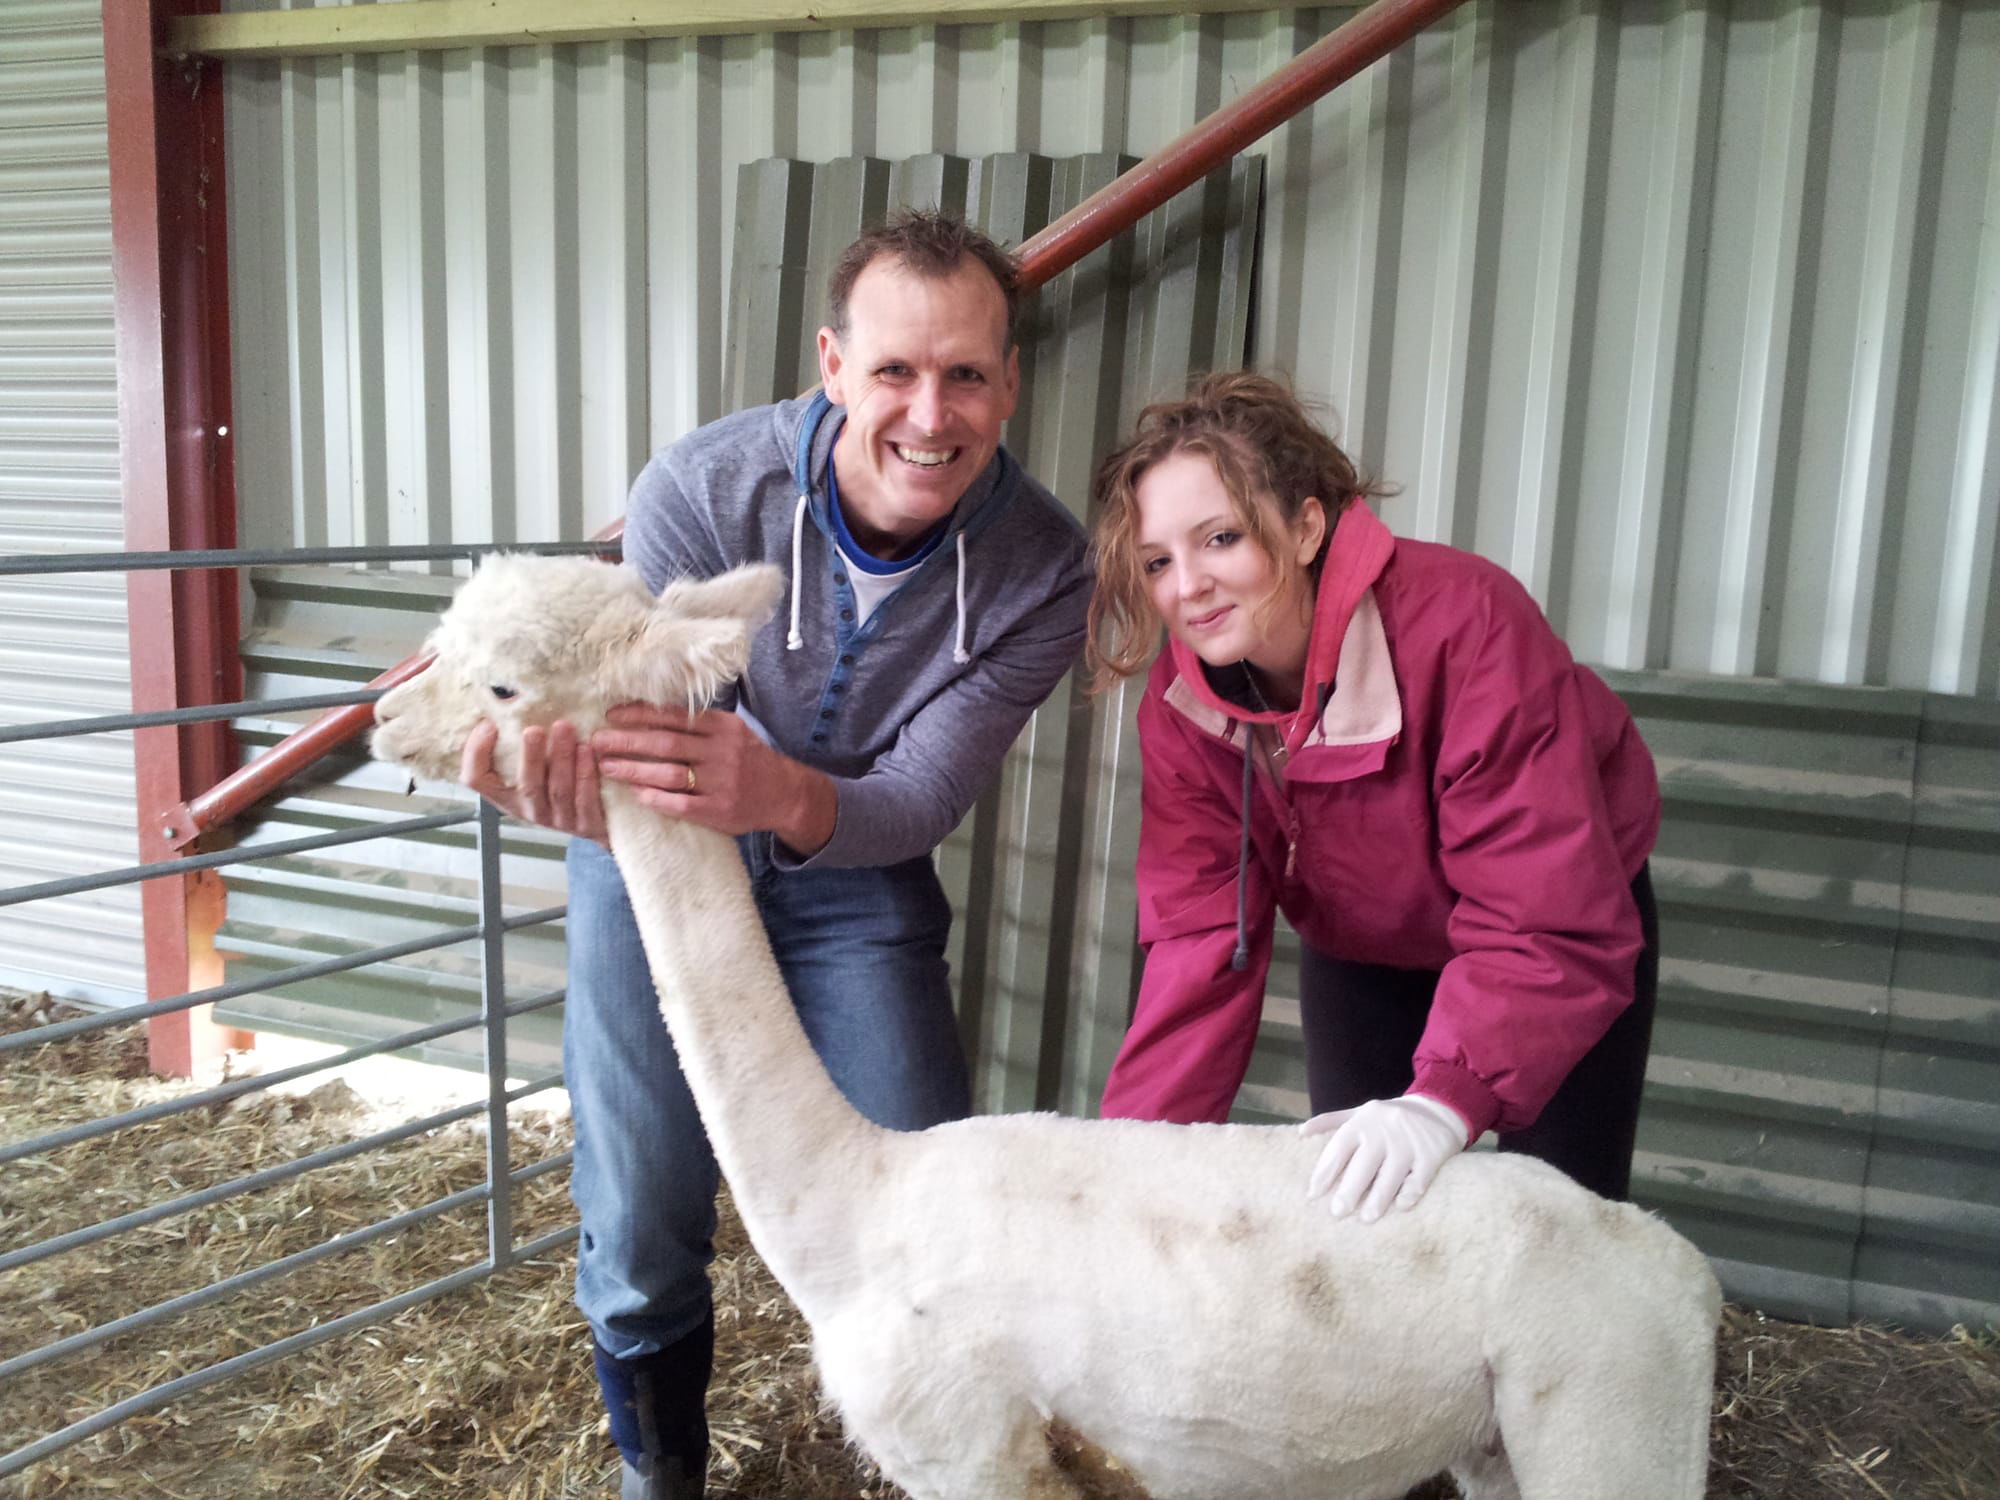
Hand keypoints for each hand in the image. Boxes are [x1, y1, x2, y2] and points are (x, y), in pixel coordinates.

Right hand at [460, 718, 607, 843]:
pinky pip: (585, 801)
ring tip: (565, 729)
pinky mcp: (587, 824)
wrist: (596, 819)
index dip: (477, 754)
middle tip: (534, 730)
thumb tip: (509, 697)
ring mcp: (558, 820)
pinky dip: (586, 775)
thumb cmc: (557, 779)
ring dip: (561, 758)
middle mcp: (528, 810)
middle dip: (530, 756)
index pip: (477, 780)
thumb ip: (518, 737)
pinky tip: (588, 751)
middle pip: (525, 785)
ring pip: (557, 791)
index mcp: (506, 795)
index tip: (488, 725)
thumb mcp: (533, 762)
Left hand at [592, 704, 834, 853]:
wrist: (784, 793)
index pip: (674, 717)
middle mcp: (722, 752)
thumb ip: (698, 723)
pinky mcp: (719, 811)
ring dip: (633, 770)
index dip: (640, 714)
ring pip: (669, 774)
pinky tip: (635, 794)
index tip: (611, 714)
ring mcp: (721, 783)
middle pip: (665, 744)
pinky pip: (681, 804)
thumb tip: (648, 711)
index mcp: (723, 727)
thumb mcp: (731, 731)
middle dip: (627, 741)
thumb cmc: (748, 759)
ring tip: (606, 766)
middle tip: (597, 740)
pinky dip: (656, 798)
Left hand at [1300, 1094, 1468, 1222]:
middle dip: (1349, 1189)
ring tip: (1366, 1219)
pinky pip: (1420, 1177)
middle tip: (1337, 1213)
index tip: (1313, 1194)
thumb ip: (1331, 1122)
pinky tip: (1401, 1207)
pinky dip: (1410, 1192)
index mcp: (1362, 1121)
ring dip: (1378, 1198)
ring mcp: (1409, 1142)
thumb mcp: (1360, 1113)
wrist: (1437, 1108)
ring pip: (1391, 1173)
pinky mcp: (1432, 1153)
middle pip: (1363, 1163)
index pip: (1339, 1148)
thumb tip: (1300, 1132)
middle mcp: (1384, 1130)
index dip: (1325, 1171)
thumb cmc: (1389, 1118)